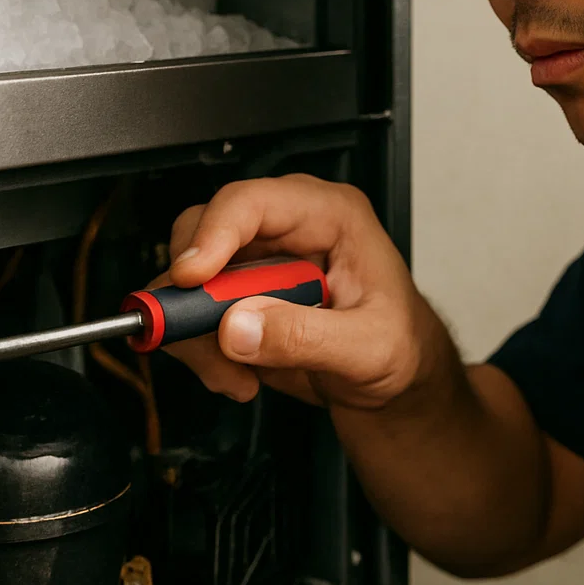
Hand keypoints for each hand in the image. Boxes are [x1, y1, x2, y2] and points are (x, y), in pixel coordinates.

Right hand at [162, 175, 432, 408]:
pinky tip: (239, 376)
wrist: (395, 382)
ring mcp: (256, 264)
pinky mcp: (237, 299)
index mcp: (329, 215)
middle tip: (210, 340)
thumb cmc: (400, 345)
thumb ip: (305, 337)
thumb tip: (238, 326)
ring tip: (236, 375)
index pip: (253, 202)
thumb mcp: (369, 347)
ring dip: (195, 335)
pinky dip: (200, 353)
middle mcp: (285, 229)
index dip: (213, 235)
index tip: (191, 279)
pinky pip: (189, 318)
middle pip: (201, 232)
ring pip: (183, 280)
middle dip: (194, 295)